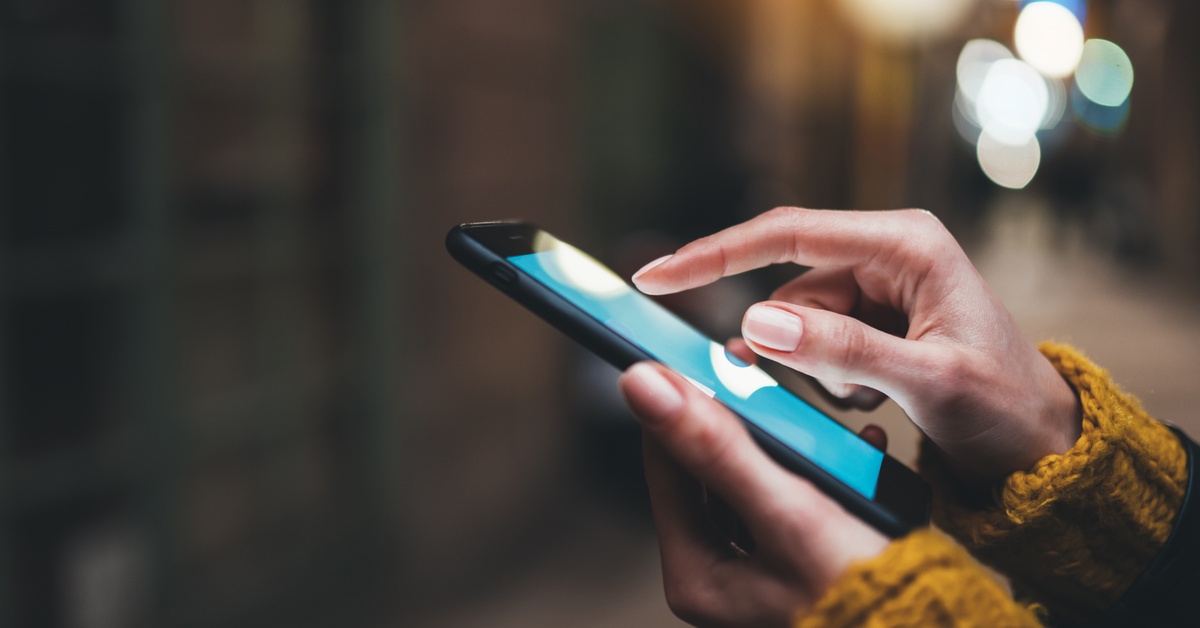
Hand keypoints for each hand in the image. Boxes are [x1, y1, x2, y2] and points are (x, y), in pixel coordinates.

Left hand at [619, 362, 888, 626]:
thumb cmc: (865, 592)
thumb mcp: (786, 510)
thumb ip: (716, 446)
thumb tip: (644, 387)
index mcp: (696, 573)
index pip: (665, 461)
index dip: (681, 402)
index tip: (703, 357)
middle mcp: (717, 576)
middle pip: (709, 468)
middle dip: (742, 419)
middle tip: (759, 374)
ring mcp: (757, 571)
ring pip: (754, 477)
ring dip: (787, 441)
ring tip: (814, 412)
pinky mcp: (797, 562)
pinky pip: (795, 497)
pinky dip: (821, 469)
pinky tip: (857, 448)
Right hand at [632, 207, 1080, 481]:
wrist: (1041, 445)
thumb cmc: (1005, 408)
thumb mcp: (928, 381)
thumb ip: (843, 349)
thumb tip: (756, 323)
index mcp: (905, 244)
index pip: (789, 234)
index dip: (716, 254)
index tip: (657, 276)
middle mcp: (887, 253)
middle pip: (789, 285)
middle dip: (788, 341)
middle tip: (820, 387)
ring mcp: (879, 286)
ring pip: (797, 321)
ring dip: (815, 368)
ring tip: (871, 399)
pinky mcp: (872, 318)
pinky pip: (815, 341)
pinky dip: (825, 375)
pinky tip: (870, 398)